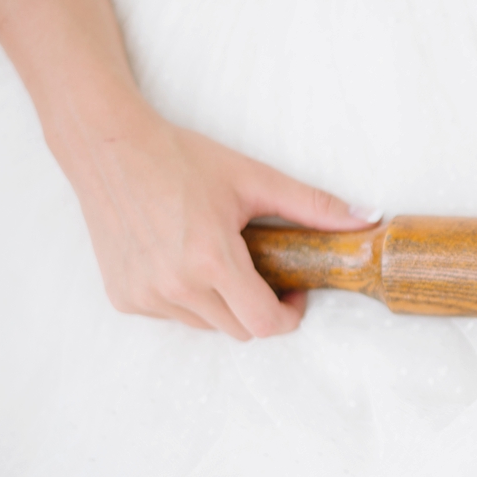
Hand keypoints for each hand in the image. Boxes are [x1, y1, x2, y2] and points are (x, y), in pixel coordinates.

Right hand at [59, 104, 376, 339]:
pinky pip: (172, 316)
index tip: (294, 292)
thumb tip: (368, 217)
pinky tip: (182, 259)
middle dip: (259, 308)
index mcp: (211, 262)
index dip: (288, 315)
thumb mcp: (254, 179)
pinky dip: (187, 299)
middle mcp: (175, 288)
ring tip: (219, 259)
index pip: (265, 324)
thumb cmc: (179, 159)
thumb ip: (314, 206)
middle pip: (240, 330)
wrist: (108, 146)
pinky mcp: (124, 298)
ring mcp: (145, 297)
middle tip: (261, 271)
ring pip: (206, 326)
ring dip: (223, 304)